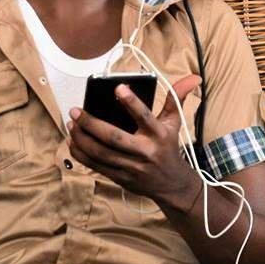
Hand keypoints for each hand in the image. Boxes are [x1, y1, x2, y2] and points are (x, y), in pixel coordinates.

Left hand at [66, 75, 203, 212]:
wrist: (172, 185)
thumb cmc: (168, 148)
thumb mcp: (175, 123)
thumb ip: (176, 98)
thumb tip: (193, 77)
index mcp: (158, 135)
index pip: (145, 117)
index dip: (131, 103)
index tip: (118, 88)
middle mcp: (144, 151)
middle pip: (114, 138)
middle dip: (91, 124)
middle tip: (75, 111)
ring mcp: (131, 167)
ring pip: (101, 153)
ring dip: (82, 138)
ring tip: (71, 124)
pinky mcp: (120, 178)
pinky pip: (96, 166)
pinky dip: (82, 154)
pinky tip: (73, 142)